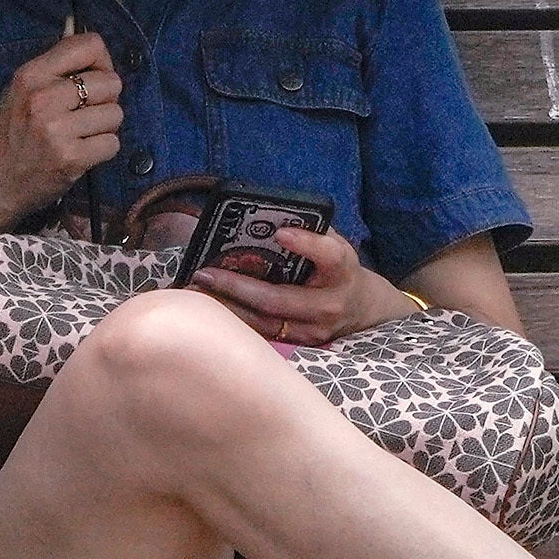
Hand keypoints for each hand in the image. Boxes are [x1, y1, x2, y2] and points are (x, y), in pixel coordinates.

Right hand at [0, 29, 123, 235]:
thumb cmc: (10, 136)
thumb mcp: (20, 92)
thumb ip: (55, 71)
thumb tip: (97, 53)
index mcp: (31, 75)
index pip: (90, 45)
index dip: (102, 62)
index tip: (94, 79)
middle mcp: (44, 97)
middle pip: (111, 82)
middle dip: (106, 99)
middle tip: (86, 114)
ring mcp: (57, 129)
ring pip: (115, 114)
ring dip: (104, 127)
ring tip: (81, 135)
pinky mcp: (71, 158)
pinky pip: (112, 143)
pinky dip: (102, 150)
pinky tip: (82, 153)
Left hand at [190, 217, 398, 344]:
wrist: (360, 309)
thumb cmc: (337, 268)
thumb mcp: (334, 244)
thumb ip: (309, 230)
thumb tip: (265, 214)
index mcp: (343, 271)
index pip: (330, 255)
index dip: (307, 244)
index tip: (280, 232)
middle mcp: (330, 304)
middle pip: (280, 299)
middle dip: (238, 287)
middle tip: (205, 273)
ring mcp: (314, 330)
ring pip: (266, 323)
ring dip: (228, 307)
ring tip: (198, 291)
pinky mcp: (301, 344)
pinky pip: (263, 335)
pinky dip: (236, 321)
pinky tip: (212, 308)